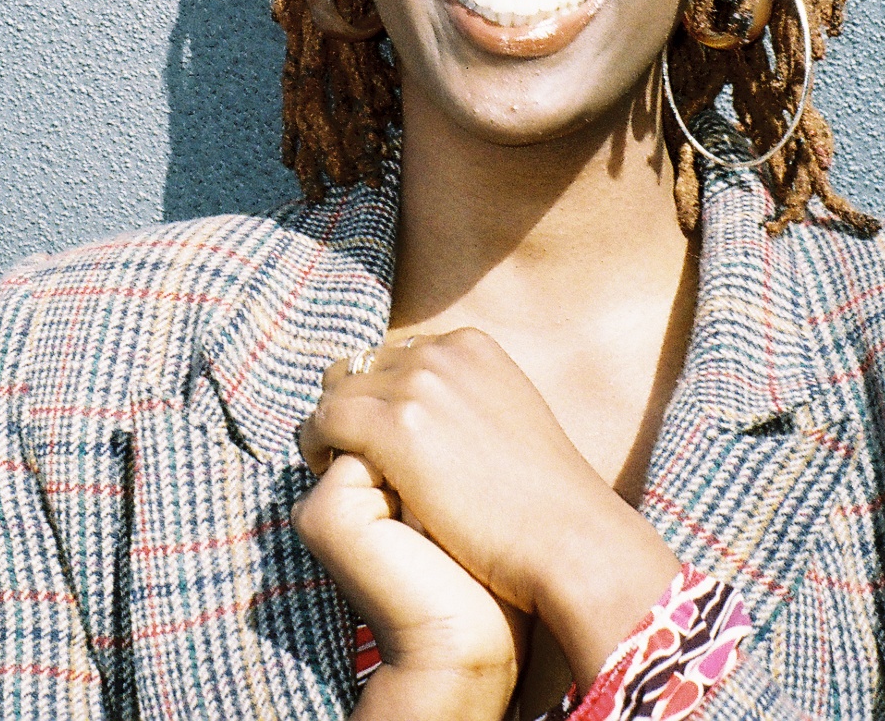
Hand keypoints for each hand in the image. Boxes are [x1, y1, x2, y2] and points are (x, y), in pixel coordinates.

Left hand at [298, 330, 678, 687]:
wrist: (569, 539)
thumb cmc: (548, 502)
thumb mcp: (512, 420)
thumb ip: (469, 403)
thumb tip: (433, 418)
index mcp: (472, 346)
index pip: (395, 356)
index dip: (380, 394)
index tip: (376, 432)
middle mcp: (442, 353)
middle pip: (360, 367)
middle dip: (352, 405)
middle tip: (348, 450)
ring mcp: (418, 385)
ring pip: (335, 392)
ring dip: (330, 427)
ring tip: (332, 463)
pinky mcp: (394, 426)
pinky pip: (322, 422)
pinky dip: (315, 443)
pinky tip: (324, 469)